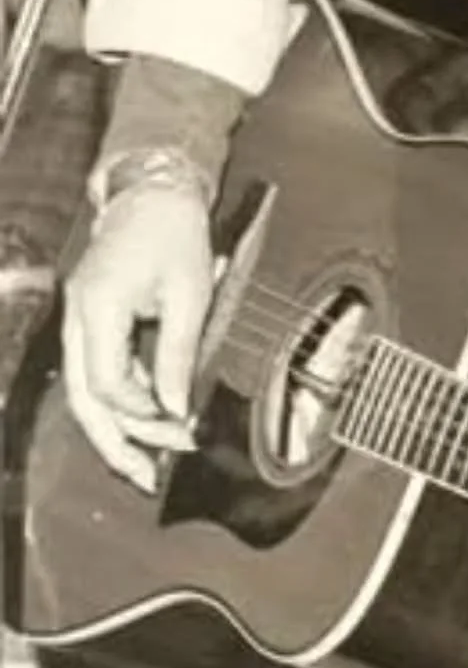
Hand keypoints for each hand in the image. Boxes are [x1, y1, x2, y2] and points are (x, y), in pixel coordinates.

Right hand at [61, 180, 212, 489]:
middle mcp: (76, 319)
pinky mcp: (89, 321)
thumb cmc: (176, 233)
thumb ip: (177, 353)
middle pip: (84, 399)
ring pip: (84, 392)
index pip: (106, 382)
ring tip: (147, 463)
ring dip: (116, 428)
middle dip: (116, 442)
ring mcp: (77, 320)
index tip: (179, 424)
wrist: (154, 192)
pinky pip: (95, 372)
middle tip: (151, 475)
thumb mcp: (191, 291)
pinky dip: (119, 399)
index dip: (140, 411)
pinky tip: (147, 418)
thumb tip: (176, 409)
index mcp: (99, 307)